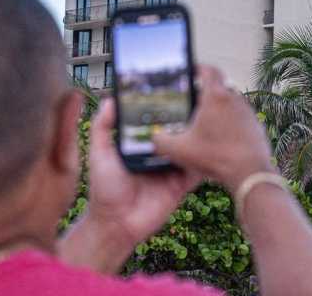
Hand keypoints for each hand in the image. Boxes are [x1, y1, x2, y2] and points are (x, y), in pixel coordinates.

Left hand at [58, 98, 200, 273]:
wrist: (116, 224)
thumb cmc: (103, 189)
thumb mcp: (99, 153)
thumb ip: (102, 127)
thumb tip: (110, 99)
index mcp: (140, 144)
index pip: (155, 121)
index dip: (163, 106)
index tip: (174, 87)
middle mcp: (157, 154)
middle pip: (176, 132)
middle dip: (186, 119)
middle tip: (198, 98)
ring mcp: (171, 168)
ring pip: (189, 148)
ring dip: (198, 136)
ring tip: (209, 117)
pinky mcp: (182, 184)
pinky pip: (197, 170)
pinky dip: (204, 159)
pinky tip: (212, 145)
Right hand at [153, 65, 274, 191]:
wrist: (249, 172)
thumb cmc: (216, 157)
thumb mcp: (179, 150)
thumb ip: (161, 141)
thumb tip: (154, 137)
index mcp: (215, 97)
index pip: (209, 70)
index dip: (199, 68)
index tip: (192, 71)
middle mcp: (234, 99)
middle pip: (219, 86)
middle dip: (206, 91)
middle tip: (194, 101)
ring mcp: (247, 112)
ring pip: (230, 102)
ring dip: (219, 108)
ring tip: (206, 122)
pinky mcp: (255, 125)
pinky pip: (240, 118)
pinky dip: (230, 123)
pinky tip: (222, 138)